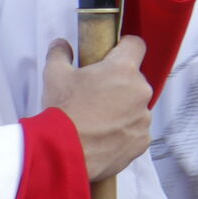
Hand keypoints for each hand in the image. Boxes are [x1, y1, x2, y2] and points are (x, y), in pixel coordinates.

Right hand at [42, 37, 151, 181]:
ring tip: (97, 121)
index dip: (123, 47)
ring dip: (122, 110)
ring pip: (136, 107)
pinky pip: (136, 131)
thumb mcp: (55, 76)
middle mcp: (140, 91)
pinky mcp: (142, 141)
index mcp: (123, 69)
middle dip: (118, 85)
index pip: (136, 45)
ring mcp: (143, 117)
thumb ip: (60, 54)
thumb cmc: (62, 112)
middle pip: (134, 80)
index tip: (112, 55)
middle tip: (95, 95)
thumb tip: (61, 45)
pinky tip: (103, 137)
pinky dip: (124, 133)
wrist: (63, 153)